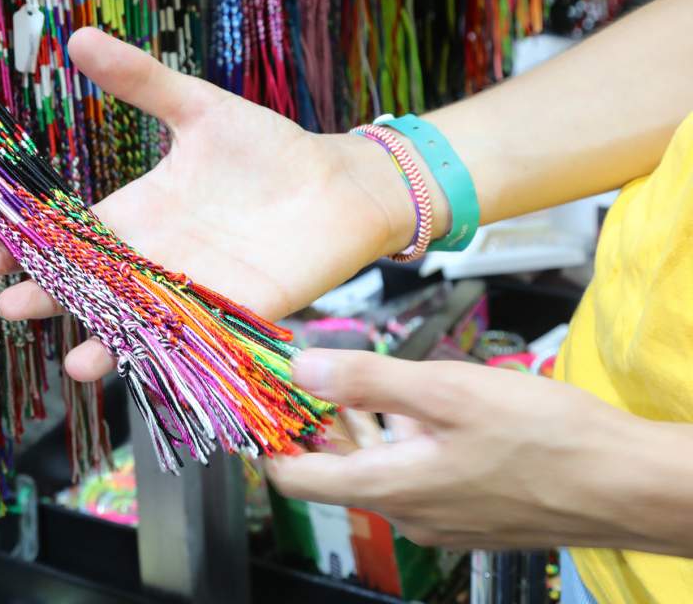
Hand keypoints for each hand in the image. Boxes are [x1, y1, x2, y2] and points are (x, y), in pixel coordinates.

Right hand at [0, 27, 423, 379]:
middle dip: (52, 298)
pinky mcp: (237, 312)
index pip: (72, 235)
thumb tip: (78, 36)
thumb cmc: (268, 145)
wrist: (340, 181)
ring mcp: (194, 289)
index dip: (30, 247)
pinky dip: (173, 357)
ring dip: (107, 344)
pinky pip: (198, 339)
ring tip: (76, 364)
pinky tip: (149, 372)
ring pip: (138, 322)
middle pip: (93, 283)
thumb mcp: (197, 107)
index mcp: (140, 212)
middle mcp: (157, 257)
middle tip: (10, 308)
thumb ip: (141, 80)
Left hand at [266, 349, 692, 555]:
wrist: (629, 486)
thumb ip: (369, 382)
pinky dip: (404, 443)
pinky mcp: (470, 514)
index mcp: (391, 487)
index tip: (258, 400)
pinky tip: (424, 410)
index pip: (296, 477)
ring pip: (378, 470)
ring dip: (364, 429)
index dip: (269, 438)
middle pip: (336, 470)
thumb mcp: (449, 392)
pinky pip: (416, 478)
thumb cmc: (549, 439)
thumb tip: (303, 369)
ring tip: (364, 382)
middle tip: (310, 374)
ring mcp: (440, 519)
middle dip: (318, 423)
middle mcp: (408, 513)